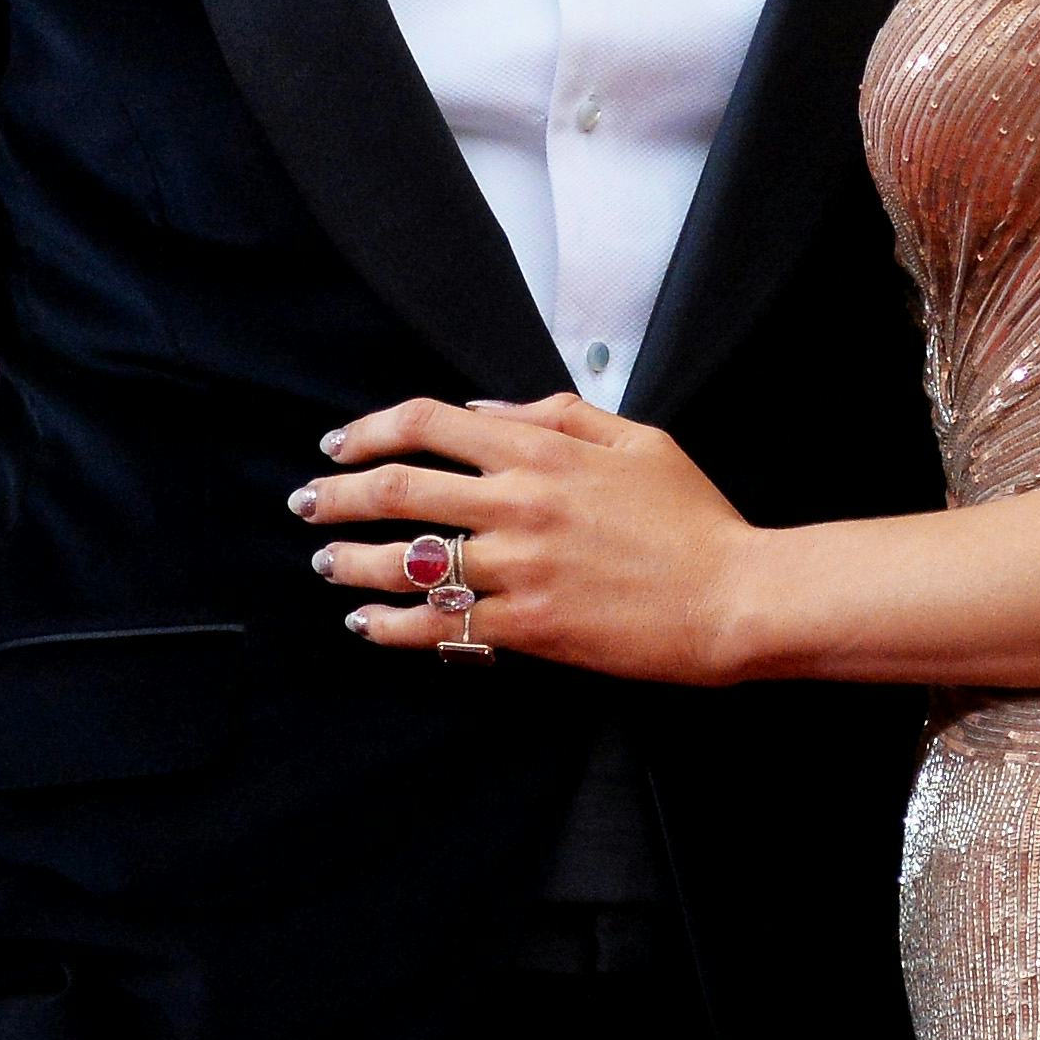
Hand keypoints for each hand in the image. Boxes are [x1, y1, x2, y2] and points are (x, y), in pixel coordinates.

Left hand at [297, 396, 759, 684]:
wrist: (733, 596)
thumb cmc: (693, 518)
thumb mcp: (638, 440)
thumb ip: (559, 414)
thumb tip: (487, 411)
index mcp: (543, 452)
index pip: (429, 424)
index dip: (370, 430)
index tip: (339, 444)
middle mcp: (519, 504)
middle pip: (398, 490)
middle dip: (336, 496)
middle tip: (306, 503)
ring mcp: (520, 568)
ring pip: (408, 561)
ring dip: (352, 561)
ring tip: (327, 565)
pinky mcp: (530, 626)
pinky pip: (442, 627)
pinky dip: (393, 628)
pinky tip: (368, 626)